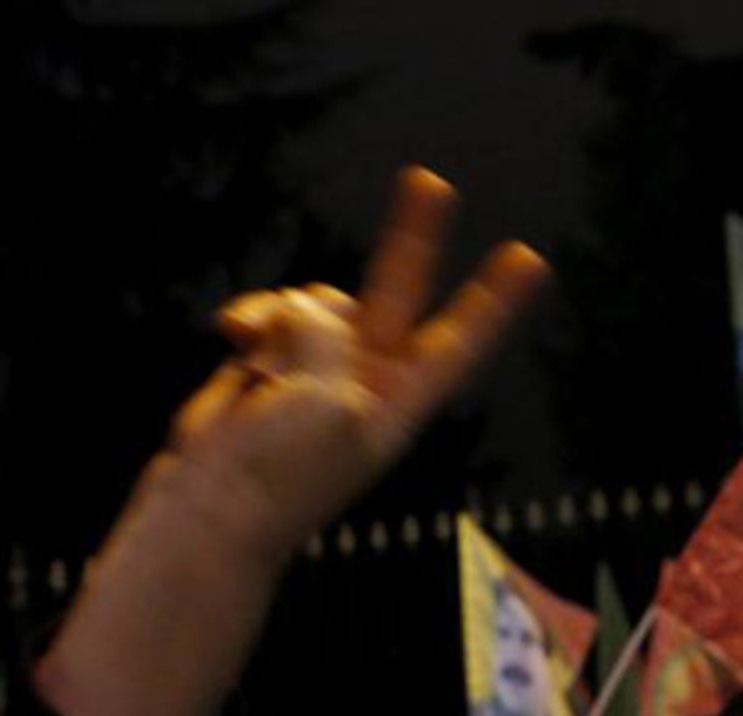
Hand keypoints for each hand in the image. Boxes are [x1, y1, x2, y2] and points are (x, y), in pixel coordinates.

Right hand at [145, 167, 547, 565]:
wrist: (213, 505)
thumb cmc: (282, 470)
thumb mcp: (327, 398)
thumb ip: (327, 333)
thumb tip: (298, 309)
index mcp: (399, 401)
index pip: (459, 340)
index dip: (493, 300)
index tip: (529, 260)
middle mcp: (364, 378)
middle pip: (398, 291)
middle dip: (412, 236)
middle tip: (432, 182)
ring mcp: (316, 367)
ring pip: (314, 300)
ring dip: (283, 316)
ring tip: (263, 368)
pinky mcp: (268, 360)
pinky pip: (269, 311)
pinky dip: (249, 317)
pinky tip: (230, 334)